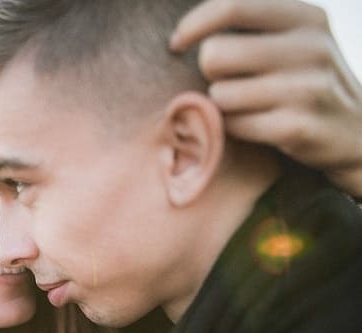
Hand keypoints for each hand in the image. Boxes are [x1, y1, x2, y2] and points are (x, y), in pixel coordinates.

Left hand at [171, 0, 361, 195]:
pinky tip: (259, 127)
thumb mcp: (293, 41)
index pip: (233, 6)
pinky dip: (235, 129)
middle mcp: (311, 48)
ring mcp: (307, 88)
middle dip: (211, 73)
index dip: (194, 25)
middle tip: (231, 82)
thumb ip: (251, 25)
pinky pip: (233, 125)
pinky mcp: (297, 126)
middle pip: (215, 55)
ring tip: (252, 107)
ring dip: (225, 106)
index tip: (176, 44)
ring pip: (220, 94)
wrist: (357, 133)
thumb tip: (184, 27)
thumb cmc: (304, 82)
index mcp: (306, 18)